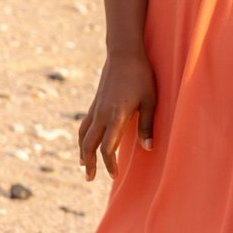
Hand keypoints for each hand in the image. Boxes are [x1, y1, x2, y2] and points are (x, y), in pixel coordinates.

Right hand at [78, 50, 156, 180]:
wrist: (124, 54)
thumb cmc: (141, 77)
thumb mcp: (150, 101)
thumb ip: (147, 126)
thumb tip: (148, 148)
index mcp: (115, 117)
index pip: (107, 148)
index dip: (109, 164)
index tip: (114, 175)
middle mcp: (101, 115)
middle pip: (90, 145)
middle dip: (90, 163)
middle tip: (90, 178)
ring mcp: (96, 108)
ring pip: (83, 135)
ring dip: (82, 151)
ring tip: (83, 164)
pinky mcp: (95, 102)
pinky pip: (84, 124)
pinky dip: (82, 137)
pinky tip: (85, 141)